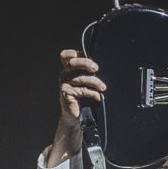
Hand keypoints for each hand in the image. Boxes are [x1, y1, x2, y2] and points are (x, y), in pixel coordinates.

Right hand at [50, 50, 106, 165]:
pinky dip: (93, 93)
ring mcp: (64, 83)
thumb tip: (100, 65)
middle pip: (73, 62)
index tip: (89, 57)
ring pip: (81, 77)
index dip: (76, 53)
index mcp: (69, 68)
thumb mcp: (87, 81)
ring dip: (95, 82)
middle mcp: (65, 73)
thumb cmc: (83, 97)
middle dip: (86, 63)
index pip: (66, 55)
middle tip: (96, 68)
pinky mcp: (66, 92)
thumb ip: (89, 72)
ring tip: (103, 87)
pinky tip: (98, 97)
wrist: (77, 116)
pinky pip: (82, 90)